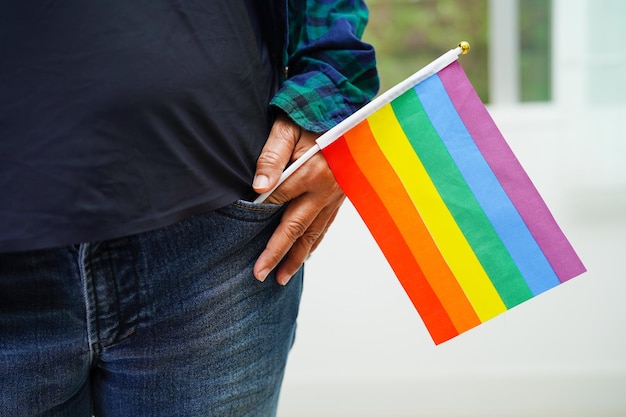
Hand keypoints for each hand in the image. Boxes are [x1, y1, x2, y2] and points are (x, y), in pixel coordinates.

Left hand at [252, 113, 344, 284]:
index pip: (277, 200)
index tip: (240, 234)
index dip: (257, 215)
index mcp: (312, 171)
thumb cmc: (310, 114)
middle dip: (277, 253)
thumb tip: (258, 188)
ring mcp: (337, 195)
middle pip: (296, 227)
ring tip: (281, 277)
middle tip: (260, 275)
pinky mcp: (341, 197)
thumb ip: (271, 155)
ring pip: (314, 232)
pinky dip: (314, 242)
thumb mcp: (286, 127)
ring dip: (297, 256)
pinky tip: (306, 254)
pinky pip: (327, 225)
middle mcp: (327, 188)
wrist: (343, 107)